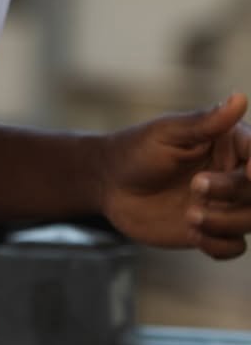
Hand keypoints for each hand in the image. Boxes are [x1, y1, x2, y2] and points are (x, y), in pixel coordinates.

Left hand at [101, 92, 250, 259]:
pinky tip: (194, 236)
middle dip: (231, 190)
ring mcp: (223, 203)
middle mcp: (232, 173)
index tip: (250, 172)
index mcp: (229, 143)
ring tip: (190, 216)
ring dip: (225, 221)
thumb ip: (205, 123)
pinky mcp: (211, 229)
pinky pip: (234, 246)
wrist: (107, 184)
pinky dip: (220, 245)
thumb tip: (240, 98)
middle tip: (195, 186)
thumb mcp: (167, 133)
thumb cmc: (135, 151)